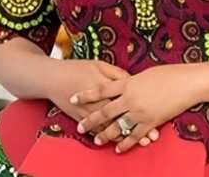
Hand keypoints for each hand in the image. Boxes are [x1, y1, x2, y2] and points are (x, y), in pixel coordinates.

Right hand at [45, 59, 159, 144]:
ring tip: (138, 143)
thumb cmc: (77, 69)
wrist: (52, 78)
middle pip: (120, 117)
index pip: (127, 100)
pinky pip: (96, 131)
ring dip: (124, 137)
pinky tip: (118, 143)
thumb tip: (133, 82)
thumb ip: (118, 74)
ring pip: (109, 128)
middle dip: (136, 128)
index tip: (156, 116)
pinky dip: (108, 138)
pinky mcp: (80, 119)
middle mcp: (98, 102)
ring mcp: (89, 112)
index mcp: (105, 86)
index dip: (141, 109)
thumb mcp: (99, 65)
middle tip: (151, 137)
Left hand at [73, 64, 201, 152]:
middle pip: (105, 111)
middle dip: (91, 120)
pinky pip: (134, 135)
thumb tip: (123, 86)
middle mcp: (130, 99)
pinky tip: (118, 148)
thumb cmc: (169, 74)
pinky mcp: (150, 122)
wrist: (186, 83)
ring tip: (96, 140)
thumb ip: (131, 82)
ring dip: (106, 134)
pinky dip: (126, 143)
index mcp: (128, 83)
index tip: (73, 98)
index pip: (101, 90)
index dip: (86, 95)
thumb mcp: (145, 74)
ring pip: (118, 126)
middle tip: (79, 127)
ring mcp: (139, 112)